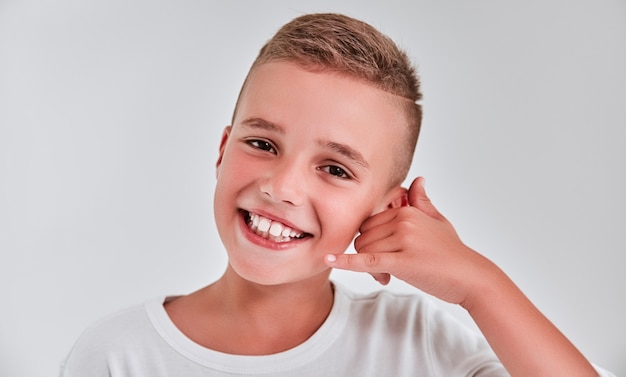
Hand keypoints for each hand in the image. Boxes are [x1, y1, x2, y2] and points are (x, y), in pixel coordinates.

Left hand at [325, 177, 492, 304]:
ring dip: (370, 268)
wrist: (471, 277)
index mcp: (407, 210)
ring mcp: (403, 239)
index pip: (369, 222)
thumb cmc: (453, 252)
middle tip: (385, 270)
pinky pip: (367, 260)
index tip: (384, 255)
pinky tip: (329, 259)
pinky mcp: (402, 260)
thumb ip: (422, 201)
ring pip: (364, 250)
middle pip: (363, 236)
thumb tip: (418, 180)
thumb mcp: (438, 221)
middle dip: (368, 255)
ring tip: (388, 276)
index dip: (371, 241)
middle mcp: (403, 221)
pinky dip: (346, 261)